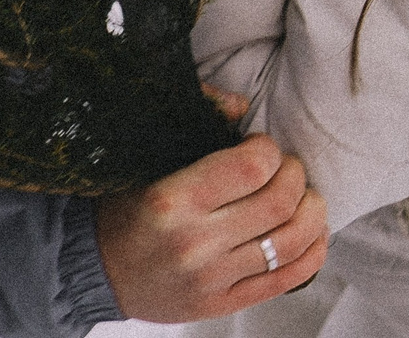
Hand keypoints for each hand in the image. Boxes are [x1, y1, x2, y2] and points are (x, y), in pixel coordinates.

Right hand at [93, 124, 329, 322]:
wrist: (95, 270)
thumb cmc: (124, 208)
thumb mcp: (147, 158)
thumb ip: (196, 124)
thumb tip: (242, 104)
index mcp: (174, 199)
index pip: (252, 166)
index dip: (269, 149)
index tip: (259, 146)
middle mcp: (195, 242)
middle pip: (280, 202)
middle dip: (295, 175)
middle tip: (286, 168)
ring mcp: (211, 279)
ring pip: (292, 242)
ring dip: (312, 211)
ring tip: (304, 197)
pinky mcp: (221, 305)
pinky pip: (286, 280)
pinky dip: (313, 253)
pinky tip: (313, 233)